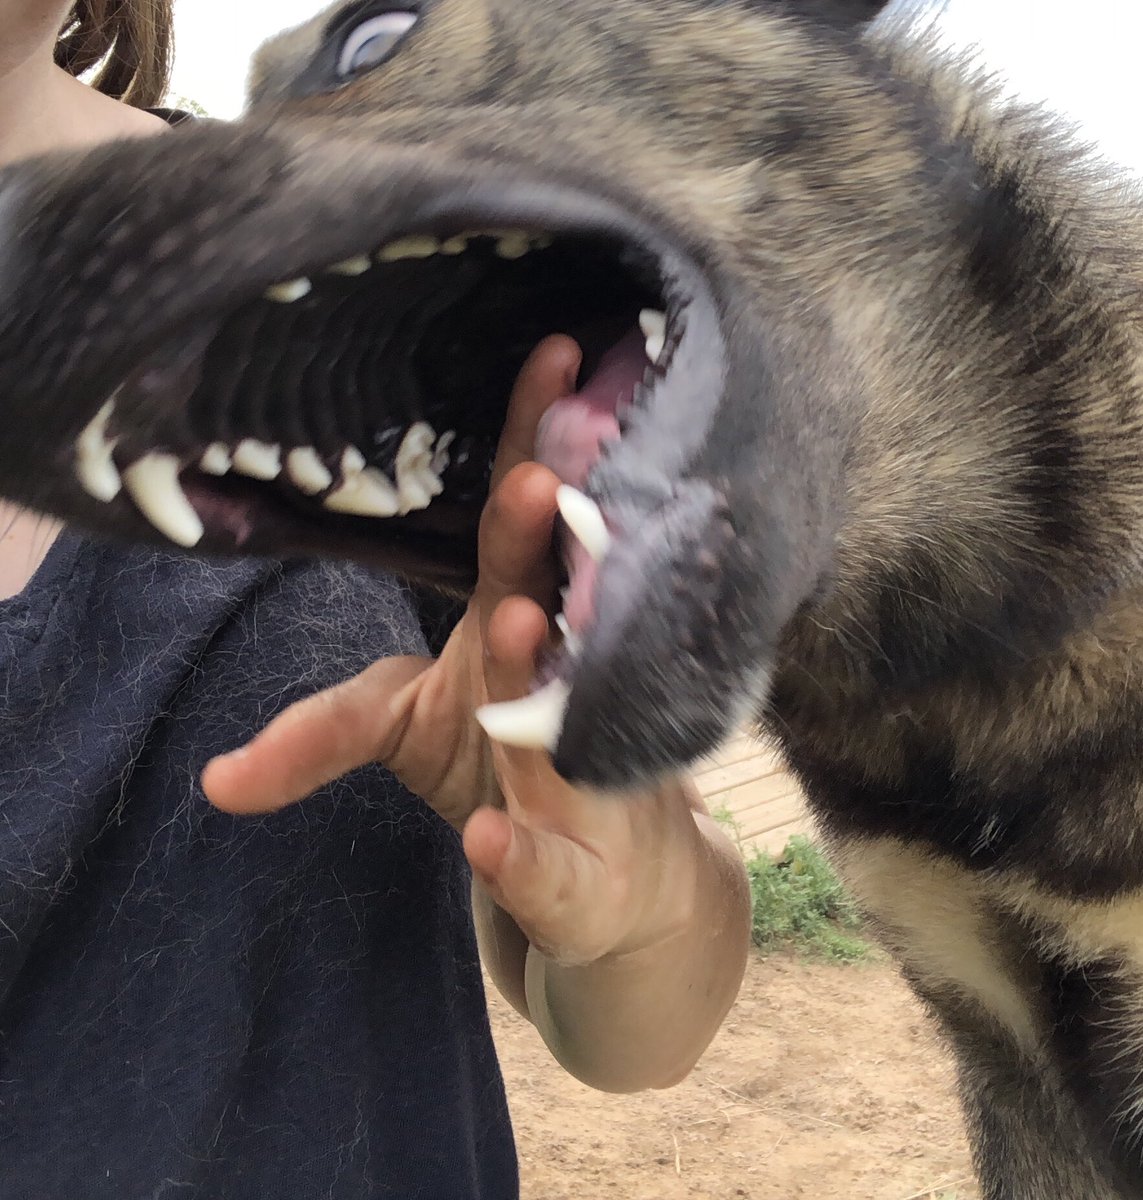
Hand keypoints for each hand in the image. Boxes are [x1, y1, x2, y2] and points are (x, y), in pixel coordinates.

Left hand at [202, 334, 707, 964]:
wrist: (603, 883)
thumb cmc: (500, 775)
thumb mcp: (399, 733)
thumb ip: (321, 734)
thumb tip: (212, 776)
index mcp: (513, 625)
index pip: (519, 530)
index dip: (531, 444)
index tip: (550, 354)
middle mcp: (563, 680)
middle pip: (557, 602)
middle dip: (551, 543)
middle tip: (540, 484)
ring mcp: (582, 774)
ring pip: (572, 715)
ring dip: (546, 672)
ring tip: (523, 627)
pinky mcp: (581, 873)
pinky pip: (550, 864)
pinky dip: (522, 856)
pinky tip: (493, 841)